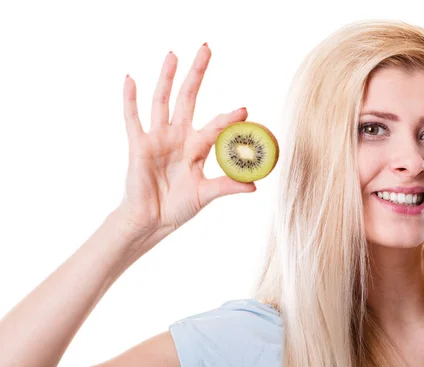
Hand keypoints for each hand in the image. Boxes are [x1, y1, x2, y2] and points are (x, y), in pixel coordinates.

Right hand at [116, 44, 255, 236]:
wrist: (152, 220)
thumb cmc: (178, 207)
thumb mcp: (205, 194)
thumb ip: (227, 186)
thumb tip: (254, 185)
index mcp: (197, 147)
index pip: (215, 126)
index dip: (228, 118)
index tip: (245, 110)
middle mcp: (178, 137)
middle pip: (188, 98)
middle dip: (197, 75)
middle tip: (206, 49)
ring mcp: (158, 139)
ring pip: (162, 101)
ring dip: (166, 78)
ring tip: (173, 54)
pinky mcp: (138, 145)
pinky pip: (132, 119)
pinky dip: (130, 100)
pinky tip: (131, 79)